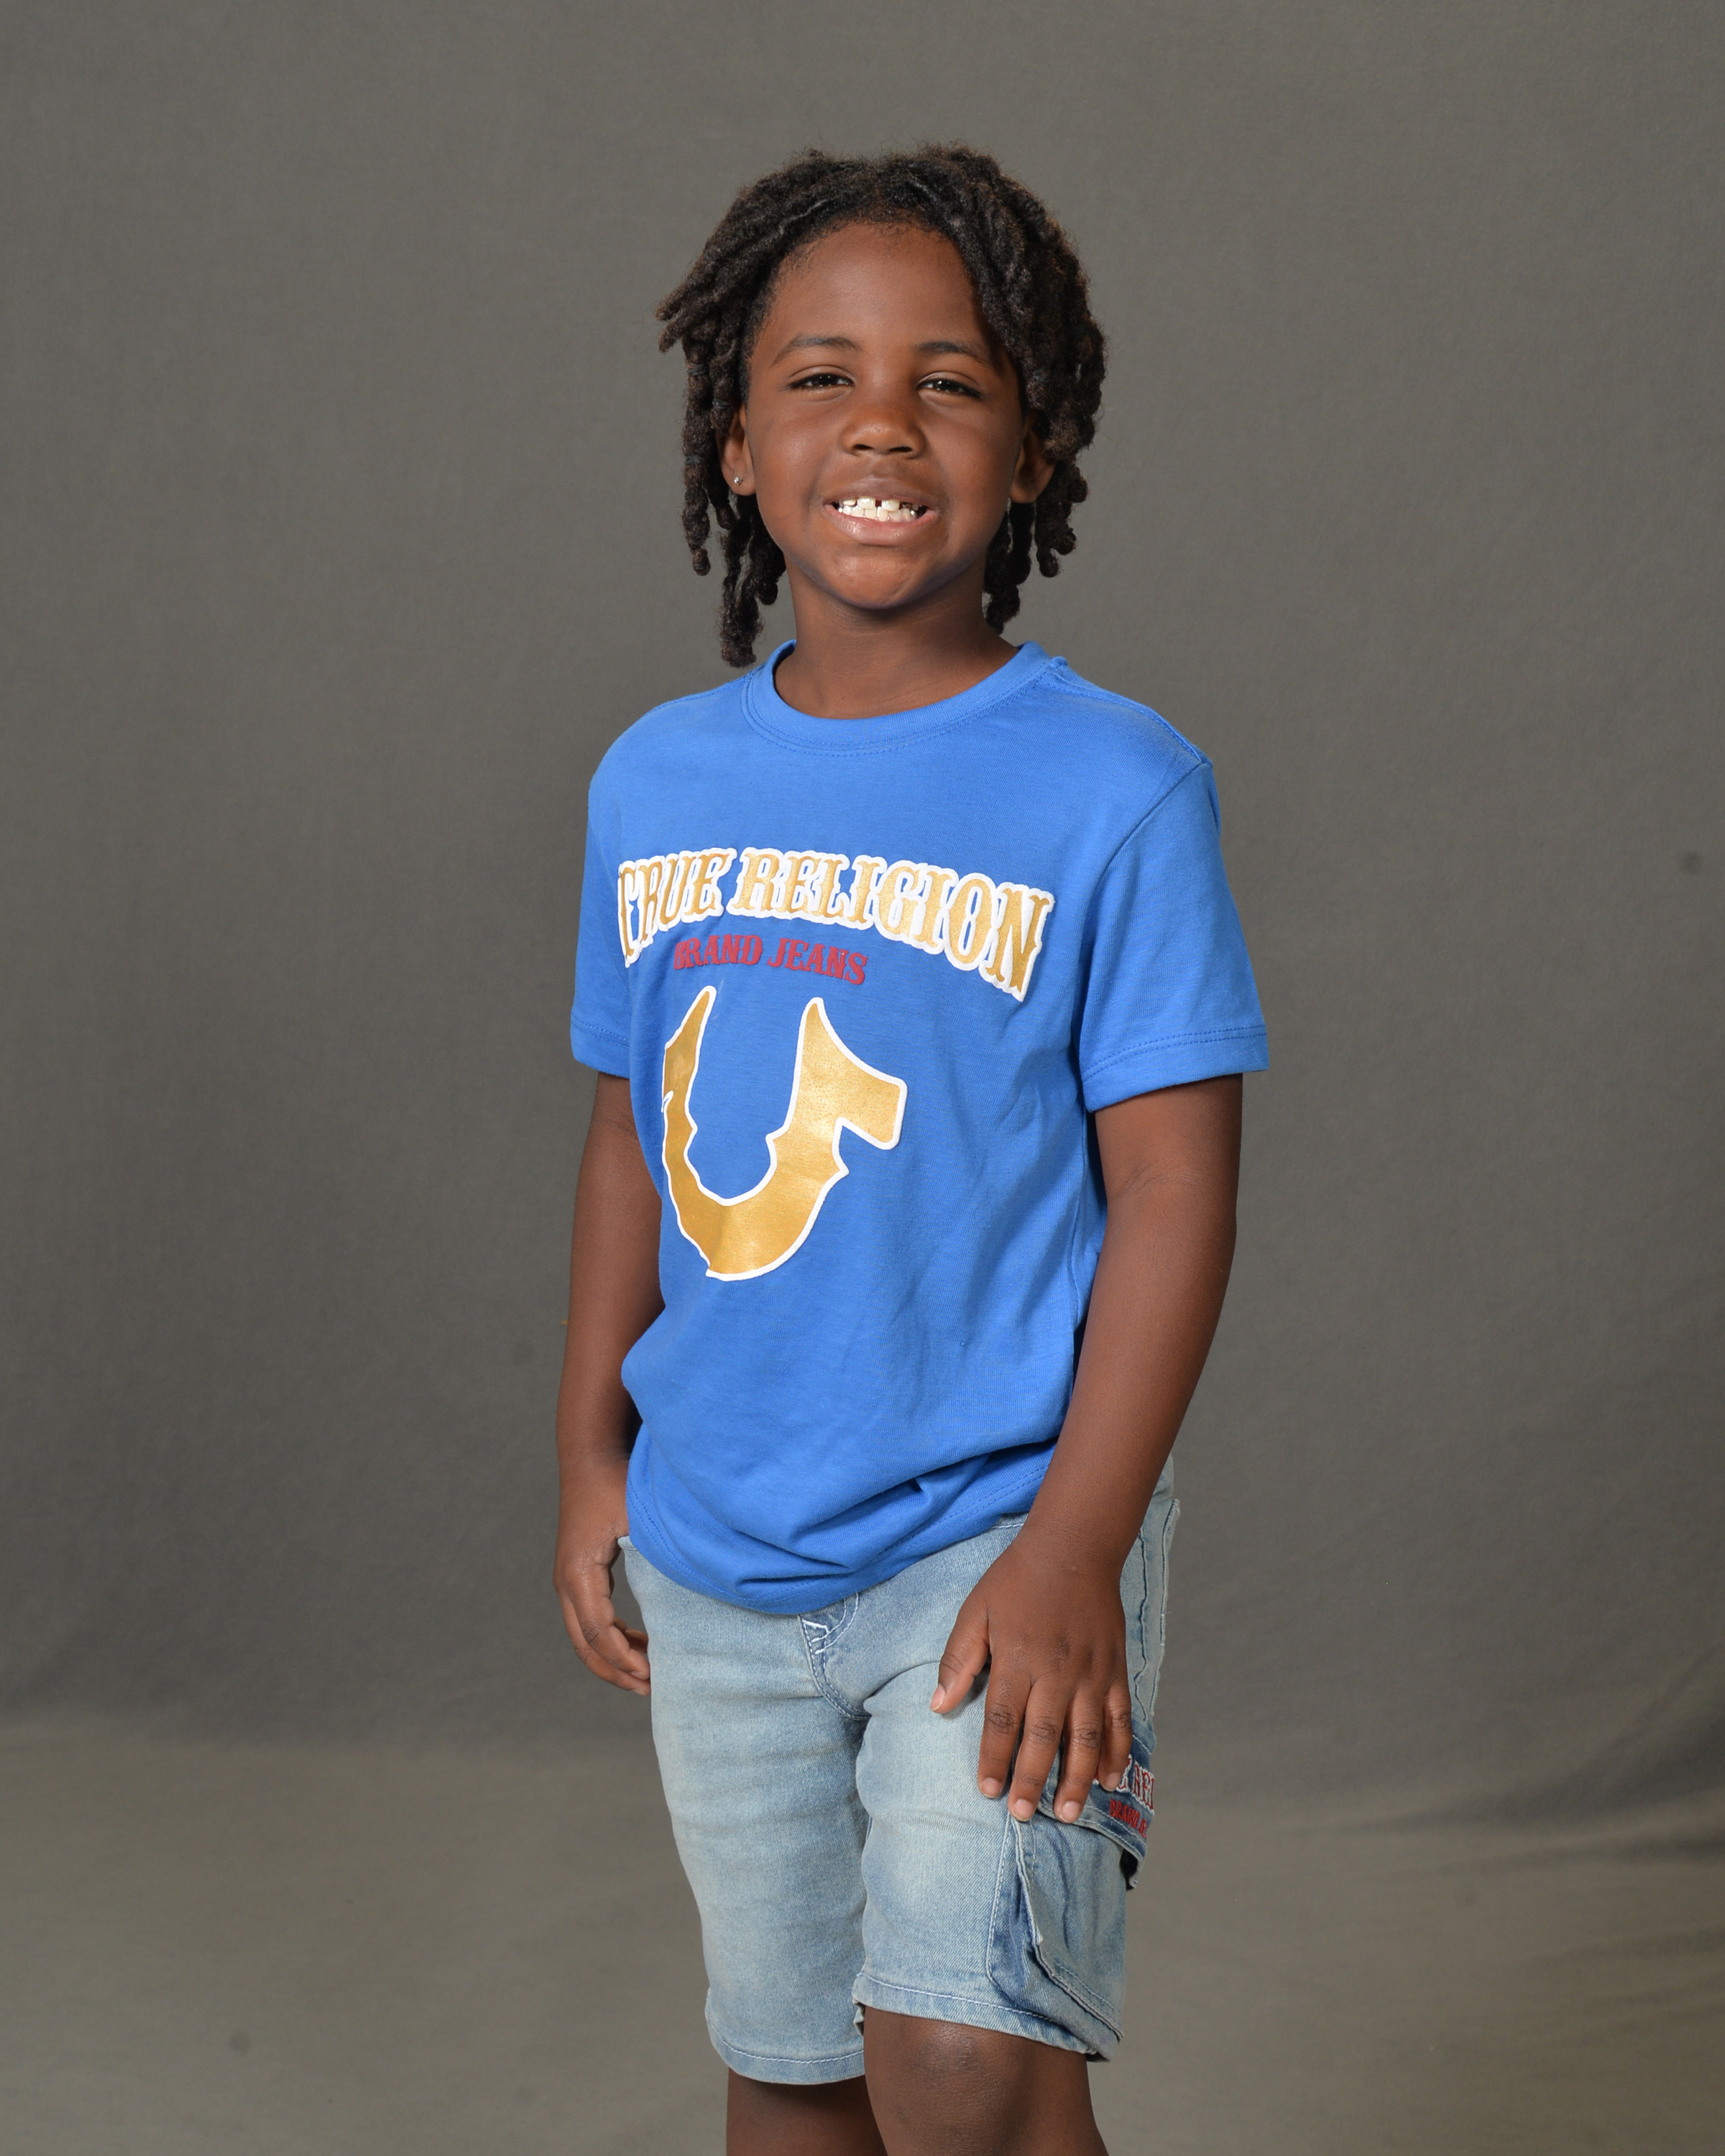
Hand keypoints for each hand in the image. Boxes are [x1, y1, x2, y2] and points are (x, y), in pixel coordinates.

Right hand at [552, 1451, 649, 1695]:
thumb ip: (656, 1552)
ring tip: (647, 1677)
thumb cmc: (617, 1481)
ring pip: (584, 1637)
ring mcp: (569, 1578)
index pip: (598, 1631)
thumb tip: (687, 1586)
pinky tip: (639, 1646)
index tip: (652, 1675)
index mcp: (579, 1572)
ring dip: (613, 1659)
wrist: (591, 1454)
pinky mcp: (578, 1574)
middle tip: (652, 1689)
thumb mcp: (638, 1516)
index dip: (624, 1658)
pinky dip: (611, 1640)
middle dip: (617, 1670)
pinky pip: (589, 1620)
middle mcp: (567, 1580)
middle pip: (585, 1644)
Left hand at [931, 1523, 1130, 1821]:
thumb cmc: (1017, 1580)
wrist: (1074, 1547)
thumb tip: (937, 1705)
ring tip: (1065, 1813)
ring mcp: (1091, 1673)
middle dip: (1032, 1779)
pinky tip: (1109, 1779)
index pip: (1002, 1719)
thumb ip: (958, 1659)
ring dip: (1076, 1778)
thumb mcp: (976, 1611)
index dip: (994, 1758)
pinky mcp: (1115, 1670)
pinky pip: (1119, 1719)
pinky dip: (1117, 1751)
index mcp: (1017, 1658)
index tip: (986, 1791)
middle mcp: (1056, 1671)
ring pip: (1085, 1736)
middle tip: (1023, 1814)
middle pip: (1043, 1736)